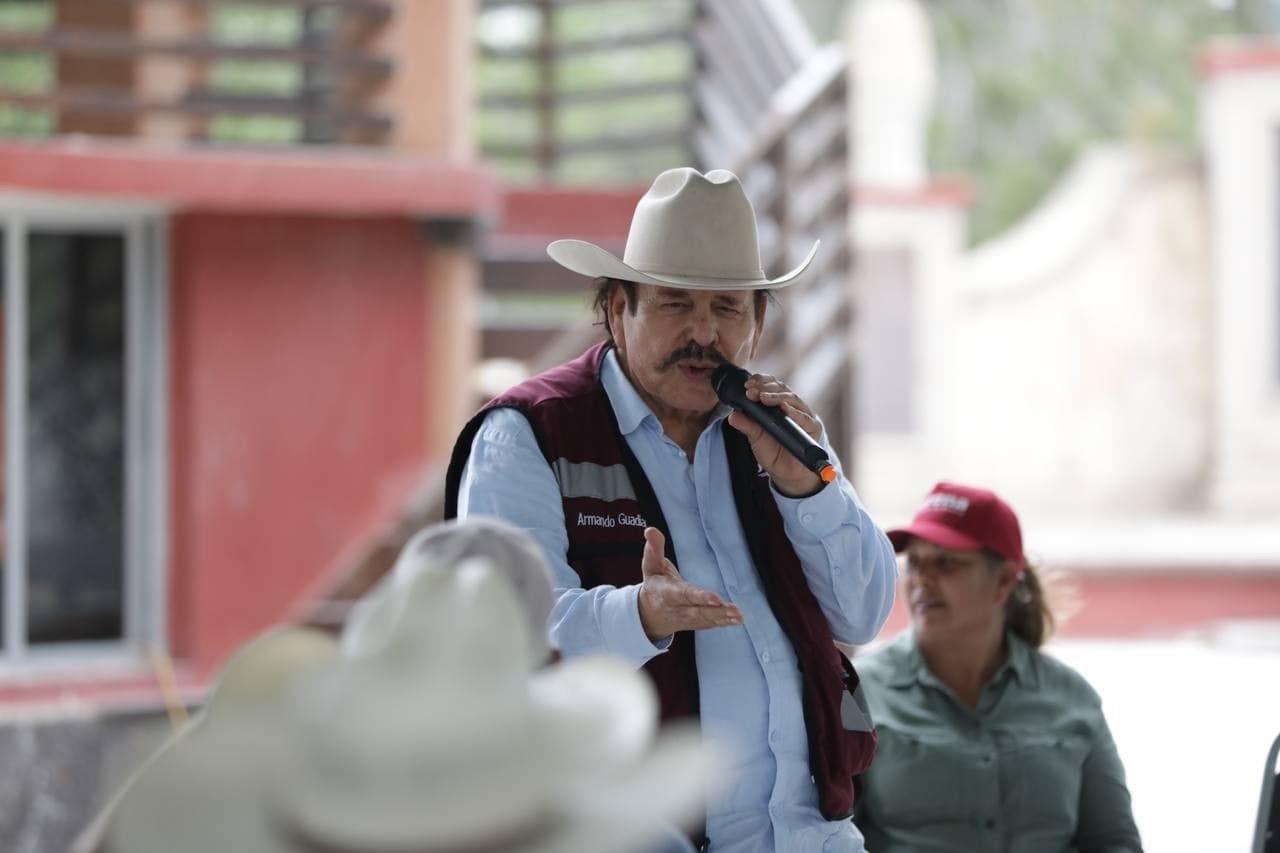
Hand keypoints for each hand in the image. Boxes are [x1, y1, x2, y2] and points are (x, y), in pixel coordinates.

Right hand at [637, 527, 742, 640]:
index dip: (698, 597)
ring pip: (705, 619)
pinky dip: (723, 623)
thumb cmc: (655, 585)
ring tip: (739, 616)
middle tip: (734, 610)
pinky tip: (737, 619)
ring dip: (723, 617)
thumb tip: (651, 530)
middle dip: (715, 612)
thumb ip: (653, 549)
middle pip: (697, 611)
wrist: (649, 614)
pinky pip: (709, 624)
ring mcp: (686, 619)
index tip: (715, 598)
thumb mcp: (651, 565)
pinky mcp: (695, 624)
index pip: (683, 595)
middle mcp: (677, 609)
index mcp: (666, 594)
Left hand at [725, 373, 826, 496]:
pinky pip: (804, 417)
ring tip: (763, 398)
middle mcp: (791, 406)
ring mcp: (803, 415)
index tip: (747, 385)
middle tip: (751, 391)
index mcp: (777, 405)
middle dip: (765, 388)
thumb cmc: (774, 453)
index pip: (770, 386)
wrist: (788, 474)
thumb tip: (732, 415)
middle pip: (781, 388)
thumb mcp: (756, 439)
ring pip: (792, 398)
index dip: (760, 382)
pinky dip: (794, 412)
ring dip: (777, 396)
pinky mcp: (813, 427)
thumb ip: (747, 426)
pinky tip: (785, 409)